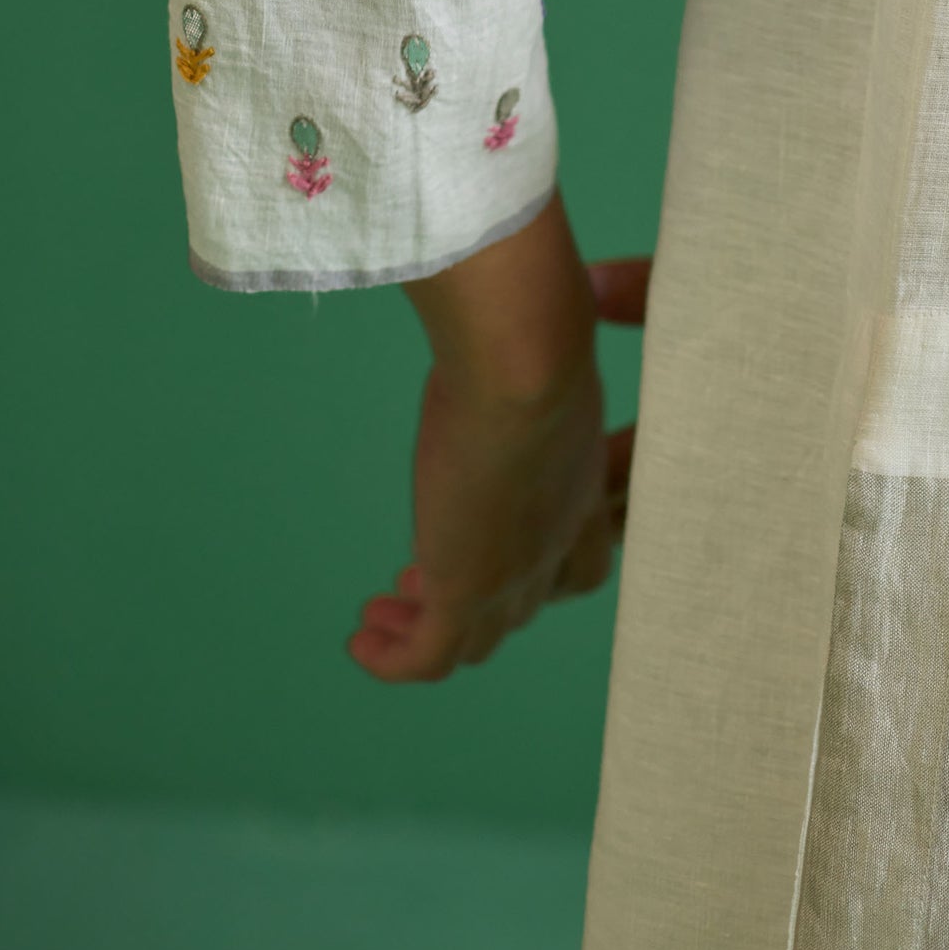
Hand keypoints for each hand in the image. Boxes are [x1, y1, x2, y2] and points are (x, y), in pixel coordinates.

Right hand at [347, 198, 650, 681]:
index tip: (492, 527)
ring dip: (434, 626)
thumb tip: (539, 291)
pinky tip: (363, 641)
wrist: (524, 353)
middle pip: (537, 597)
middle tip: (432, 578)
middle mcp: (559, 531)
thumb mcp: (545, 338)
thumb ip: (536, 339)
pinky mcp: (467, 589)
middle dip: (491, 596)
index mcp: (583, 473)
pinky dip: (396, 659)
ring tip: (388, 608)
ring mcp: (516, 569)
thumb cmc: (537, 324)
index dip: (544, 550)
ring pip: (481, 634)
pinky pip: (431, 655)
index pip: (585, 542)